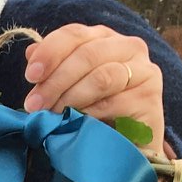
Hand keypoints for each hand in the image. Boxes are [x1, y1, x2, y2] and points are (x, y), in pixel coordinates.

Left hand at [21, 24, 165, 157]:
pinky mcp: (151, 98)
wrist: (125, 146)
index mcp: (104, 38)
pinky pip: (114, 103)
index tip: (30, 75)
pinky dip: (90, 114)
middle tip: (35, 104)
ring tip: (52, 115)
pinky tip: (77, 123)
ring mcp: (144, 71)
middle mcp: (129, 47)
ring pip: (101, 77)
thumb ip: (53, 68)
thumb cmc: (93, 112)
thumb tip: (31, 53)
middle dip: (56, 80)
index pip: (75, 34)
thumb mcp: (68, 87)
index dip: (50, 51)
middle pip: (87, 54)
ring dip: (71, 98)